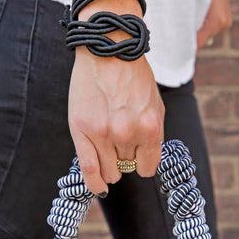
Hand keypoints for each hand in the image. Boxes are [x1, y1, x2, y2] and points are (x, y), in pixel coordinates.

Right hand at [68, 0, 164, 194]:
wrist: (107, 50)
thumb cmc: (133, 76)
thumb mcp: (156, 105)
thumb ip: (153, 136)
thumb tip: (145, 162)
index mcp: (149, 128)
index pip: (148, 167)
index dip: (143, 163)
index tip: (138, 158)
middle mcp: (127, 134)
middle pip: (127, 167)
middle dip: (126, 157)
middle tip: (120, 139)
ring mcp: (103, 134)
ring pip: (110, 170)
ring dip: (111, 165)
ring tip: (107, 148)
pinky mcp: (82, 130)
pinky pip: (89, 168)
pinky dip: (94, 182)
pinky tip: (99, 188)